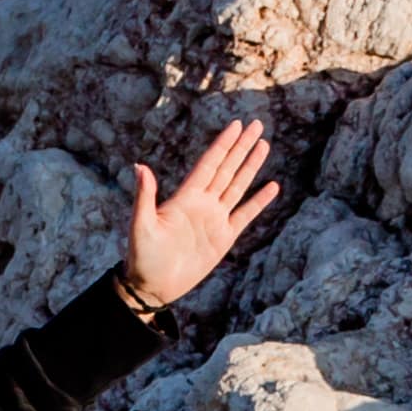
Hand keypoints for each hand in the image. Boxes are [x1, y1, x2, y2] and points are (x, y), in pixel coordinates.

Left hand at [119, 120, 282, 313]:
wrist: (152, 286)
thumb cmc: (141, 256)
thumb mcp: (141, 224)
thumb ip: (144, 196)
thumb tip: (139, 166)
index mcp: (185, 197)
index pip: (209, 164)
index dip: (223, 144)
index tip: (236, 124)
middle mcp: (202, 204)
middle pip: (227, 168)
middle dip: (241, 146)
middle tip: (257, 124)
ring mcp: (215, 219)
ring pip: (237, 186)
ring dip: (251, 166)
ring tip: (264, 145)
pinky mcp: (224, 238)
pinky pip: (245, 215)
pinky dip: (259, 201)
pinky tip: (272, 186)